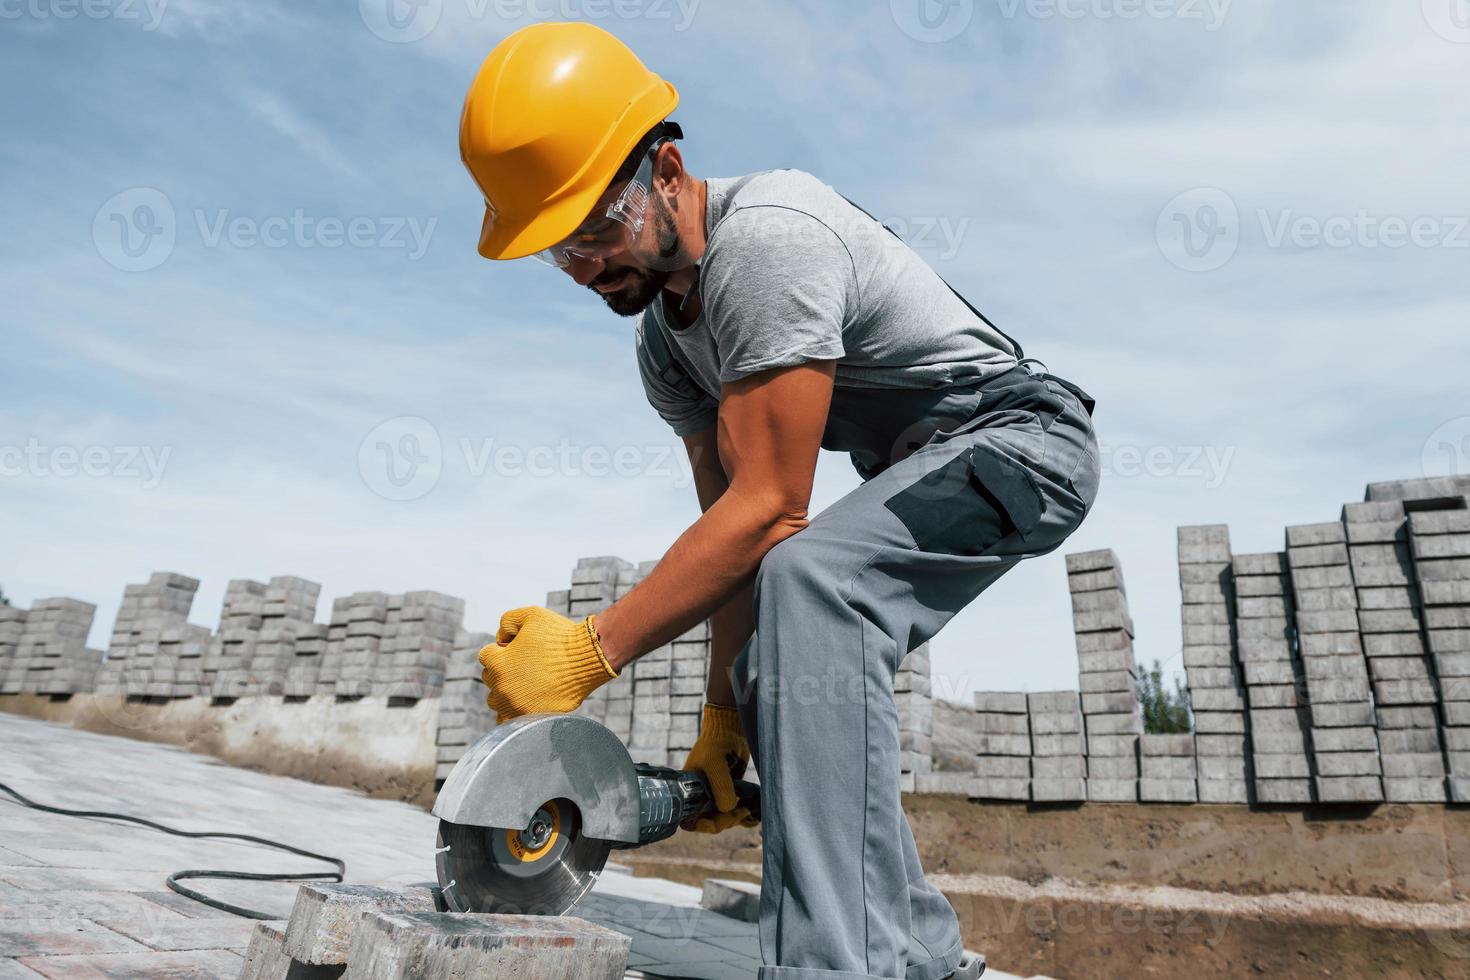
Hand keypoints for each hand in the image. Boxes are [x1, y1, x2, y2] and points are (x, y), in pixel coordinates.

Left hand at [478, 607, 617, 723]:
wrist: (587, 658)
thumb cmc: (560, 636)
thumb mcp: (530, 614)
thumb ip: (507, 621)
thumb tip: (500, 638)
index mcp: (498, 662)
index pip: (486, 656)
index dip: (502, 649)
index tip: (518, 649)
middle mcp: (501, 686)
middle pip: (490, 678)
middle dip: (503, 669)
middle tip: (526, 664)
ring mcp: (514, 704)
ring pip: (496, 700)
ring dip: (505, 691)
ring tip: (525, 684)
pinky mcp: (528, 716)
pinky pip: (507, 720)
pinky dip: (510, 712)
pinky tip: (522, 703)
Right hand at [681, 703, 758, 833]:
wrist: (731, 730)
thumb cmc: (715, 743)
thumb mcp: (714, 764)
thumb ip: (721, 787)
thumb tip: (728, 810)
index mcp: (688, 792)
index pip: (691, 820)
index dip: (705, 824)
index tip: (720, 818)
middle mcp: (701, 797)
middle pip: (711, 822)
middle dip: (726, 821)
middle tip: (741, 810)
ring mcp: (716, 795)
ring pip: (725, 818)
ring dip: (737, 818)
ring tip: (749, 809)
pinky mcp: (731, 792)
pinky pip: (736, 812)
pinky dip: (745, 817)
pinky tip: (754, 816)